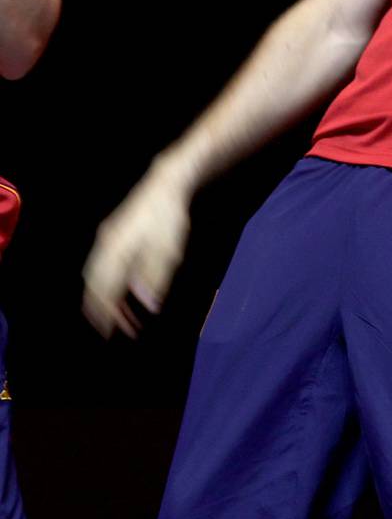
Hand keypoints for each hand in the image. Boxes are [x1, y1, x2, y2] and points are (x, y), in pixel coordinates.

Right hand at [81, 165, 192, 337]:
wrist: (164, 186)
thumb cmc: (169, 219)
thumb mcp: (168, 251)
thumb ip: (156, 279)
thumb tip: (149, 307)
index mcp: (116, 252)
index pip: (105, 291)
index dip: (108, 313)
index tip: (112, 332)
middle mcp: (104, 247)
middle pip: (95, 286)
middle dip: (102, 310)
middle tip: (111, 329)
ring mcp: (105, 241)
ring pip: (95, 277)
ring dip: (102, 298)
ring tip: (115, 315)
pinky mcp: (110, 237)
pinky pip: (100, 267)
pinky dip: (105, 284)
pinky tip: (117, 292)